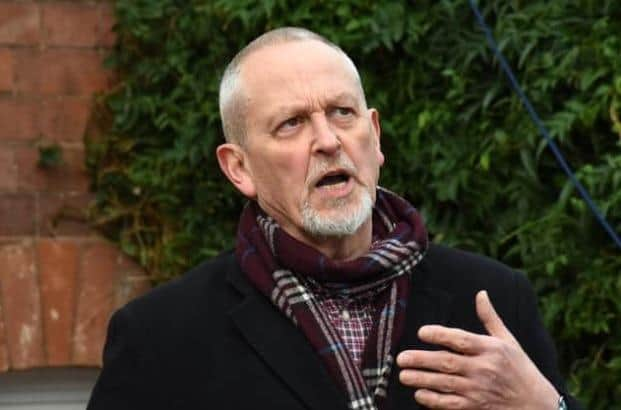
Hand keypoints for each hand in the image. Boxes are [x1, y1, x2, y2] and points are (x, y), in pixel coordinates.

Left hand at [396, 290, 559, 408]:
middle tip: (401, 358)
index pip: (461, 340)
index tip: (421, 332)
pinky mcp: (476, 407)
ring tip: (403, 375)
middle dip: (422, 360)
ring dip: (422, 379)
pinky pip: (451, 404)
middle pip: (448, 362)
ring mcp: (479, 390)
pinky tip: (419, 395)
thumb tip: (481, 293)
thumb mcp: (509, 340)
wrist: (537, 405)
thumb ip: (490, 318)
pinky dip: (434, 401)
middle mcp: (484, 369)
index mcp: (491, 349)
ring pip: (445, 383)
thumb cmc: (521, 369)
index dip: (440, 335)